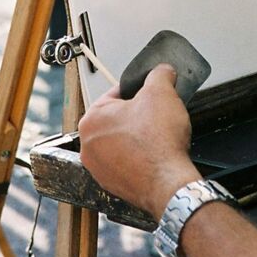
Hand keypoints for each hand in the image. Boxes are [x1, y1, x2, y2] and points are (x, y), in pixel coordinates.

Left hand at [78, 64, 199, 218]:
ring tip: (157, 136)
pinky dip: (139, 157)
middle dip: (138, 115)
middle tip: (156, 115)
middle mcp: (88, 146)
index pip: (116, 94)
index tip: (152, 95)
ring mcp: (99, 168)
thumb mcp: (162, 91)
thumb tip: (162, 71)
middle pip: (118, 118)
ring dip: (138, 136)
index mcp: (91, 119)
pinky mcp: (112, 185)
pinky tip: (155, 154)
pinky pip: (126, 161)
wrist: (168, 183)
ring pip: (121, 141)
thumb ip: (159, 74)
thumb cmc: (158, 143)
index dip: (139, 91)